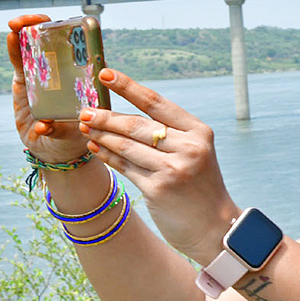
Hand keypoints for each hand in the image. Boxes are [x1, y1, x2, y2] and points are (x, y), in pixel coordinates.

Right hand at [6, 13, 90, 162]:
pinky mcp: (27, 81)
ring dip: (25, 31)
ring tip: (15, 25)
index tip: (67, 28)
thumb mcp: (69, 137)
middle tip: (30, 22)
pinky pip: (21, 60)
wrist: (56, 149)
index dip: (74, 33)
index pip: (81, 50)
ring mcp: (45, 75)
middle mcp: (65, 73)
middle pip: (56, 41)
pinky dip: (15, 48)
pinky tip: (11, 37)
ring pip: (35, 47)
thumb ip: (58, 131)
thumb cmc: (72, 140)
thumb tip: (44, 125)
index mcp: (83, 81)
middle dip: (43, 26)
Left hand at [78, 68, 239, 263]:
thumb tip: (124, 113)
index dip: (128, 86)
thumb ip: (169, 133)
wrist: (214, 226)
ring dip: (101, 135)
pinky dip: (107, 156)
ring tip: (86, 127)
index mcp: (199, 132)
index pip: (156, 103)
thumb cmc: (200, 186)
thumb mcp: (195, 152)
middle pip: (136, 124)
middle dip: (106, 116)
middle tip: (85, 110)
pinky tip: (95, 147)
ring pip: (126, 145)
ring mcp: (173, 169)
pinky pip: (124, 167)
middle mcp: (188, 148)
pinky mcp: (158, 189)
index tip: (105, 74)